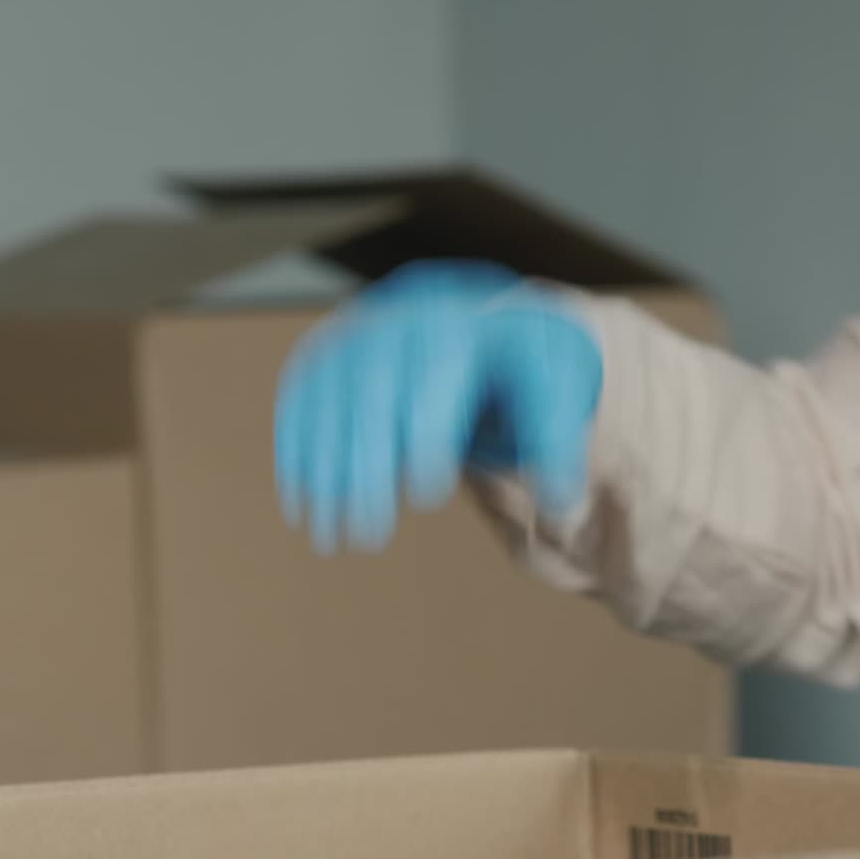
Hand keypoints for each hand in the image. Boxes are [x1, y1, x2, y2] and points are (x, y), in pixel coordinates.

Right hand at [275, 260, 603, 551]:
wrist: (473, 320)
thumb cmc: (518, 371)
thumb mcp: (552, 394)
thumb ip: (555, 445)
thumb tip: (565, 507)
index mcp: (463, 326)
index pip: (435, 374)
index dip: (425, 433)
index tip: (426, 493)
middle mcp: (402, 322)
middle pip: (372, 393)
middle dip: (363, 468)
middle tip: (368, 537)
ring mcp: (357, 334)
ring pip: (328, 402)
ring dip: (321, 474)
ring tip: (326, 538)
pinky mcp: (326, 355)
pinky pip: (301, 400)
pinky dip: (294, 453)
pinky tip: (297, 505)